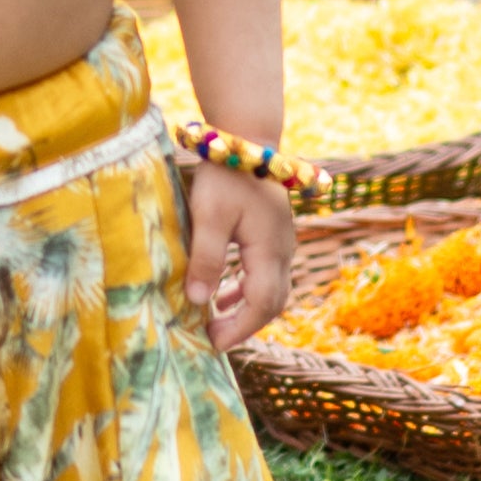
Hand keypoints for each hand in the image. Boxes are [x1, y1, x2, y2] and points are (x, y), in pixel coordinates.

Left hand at [182, 162, 294, 347]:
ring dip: (245, 309)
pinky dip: (246, 290)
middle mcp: (283, 251)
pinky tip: (224, 294)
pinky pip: (265, 274)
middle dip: (244, 325)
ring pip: (271, 289)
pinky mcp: (272, 235)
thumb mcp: (209, 217)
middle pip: (272, 302)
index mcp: (270, 250)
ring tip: (214, 321)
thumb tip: (197, 300)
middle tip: (212, 337)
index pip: (262, 304)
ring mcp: (281, 242)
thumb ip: (206, 259)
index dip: (239, 328)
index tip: (212, 342)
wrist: (247, 138)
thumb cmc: (225, 176)